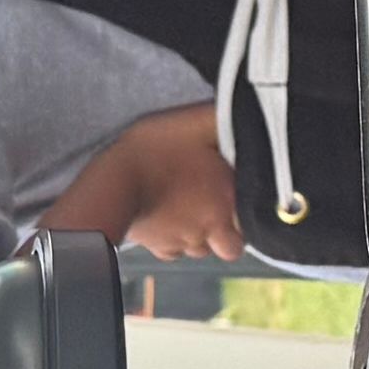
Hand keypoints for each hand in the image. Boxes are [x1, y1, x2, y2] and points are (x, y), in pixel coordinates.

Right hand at [123, 119, 250, 263]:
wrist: (115, 181)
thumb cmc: (155, 149)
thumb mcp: (196, 122)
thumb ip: (225, 123)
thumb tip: (246, 117)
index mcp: (228, 197)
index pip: (253, 218)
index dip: (245, 207)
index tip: (233, 193)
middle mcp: (212, 226)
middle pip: (231, 245)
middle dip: (225, 231)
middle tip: (212, 208)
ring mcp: (185, 241)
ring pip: (202, 248)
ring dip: (198, 233)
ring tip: (184, 210)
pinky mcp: (160, 248)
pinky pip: (174, 251)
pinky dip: (172, 242)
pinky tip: (165, 220)